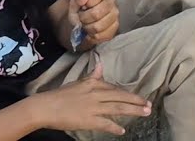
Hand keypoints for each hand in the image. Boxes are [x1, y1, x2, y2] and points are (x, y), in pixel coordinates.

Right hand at [31, 61, 150, 134]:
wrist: (45, 107)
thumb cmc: (59, 95)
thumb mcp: (78, 82)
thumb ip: (92, 75)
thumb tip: (101, 64)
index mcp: (93, 83)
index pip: (114, 88)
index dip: (127, 94)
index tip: (137, 98)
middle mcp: (96, 93)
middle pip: (121, 96)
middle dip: (136, 101)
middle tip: (149, 105)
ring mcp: (93, 107)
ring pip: (118, 108)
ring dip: (133, 110)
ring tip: (145, 112)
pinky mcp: (88, 120)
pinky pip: (105, 123)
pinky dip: (114, 127)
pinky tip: (122, 130)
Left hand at [70, 0, 118, 47]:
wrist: (83, 23)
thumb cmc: (80, 10)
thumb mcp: (74, 4)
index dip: (85, 4)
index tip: (81, 7)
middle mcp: (111, 2)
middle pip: (96, 14)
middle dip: (84, 19)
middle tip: (81, 19)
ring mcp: (115, 15)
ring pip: (98, 27)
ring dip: (87, 28)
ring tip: (85, 26)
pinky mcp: (115, 28)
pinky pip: (101, 36)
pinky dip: (92, 36)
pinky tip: (90, 32)